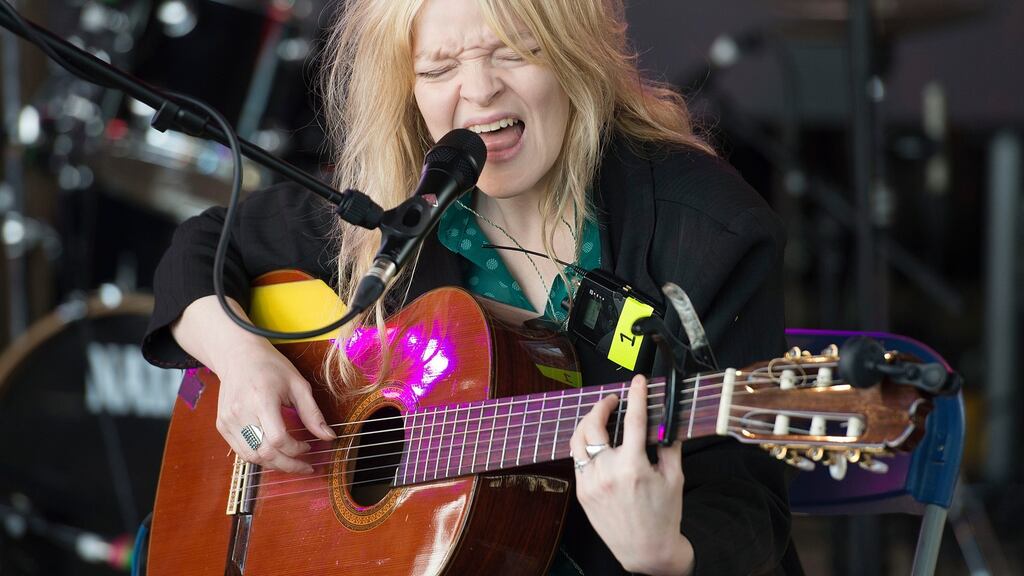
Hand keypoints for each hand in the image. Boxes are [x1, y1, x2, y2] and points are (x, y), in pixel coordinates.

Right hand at [172, 296, 336, 473]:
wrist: (238, 355)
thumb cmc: (271, 367)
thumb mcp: (298, 384)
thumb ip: (313, 413)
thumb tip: (329, 437)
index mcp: (262, 399)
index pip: (278, 439)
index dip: (295, 450)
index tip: (309, 447)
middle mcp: (241, 412)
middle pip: (264, 453)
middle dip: (288, 465)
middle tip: (305, 467)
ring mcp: (228, 420)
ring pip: (252, 456)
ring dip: (274, 464)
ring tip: (291, 462)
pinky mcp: (222, 425)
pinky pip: (241, 451)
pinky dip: (259, 457)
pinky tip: (274, 453)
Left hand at [569, 374, 694, 575]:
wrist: (646, 551)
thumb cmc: (663, 516)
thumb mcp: (674, 478)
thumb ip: (669, 445)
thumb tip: (667, 419)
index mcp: (632, 467)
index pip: (632, 420)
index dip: (635, 395)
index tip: (637, 382)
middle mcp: (607, 473)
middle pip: (593, 424)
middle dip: (602, 405)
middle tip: (613, 400)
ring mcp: (590, 482)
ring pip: (579, 439)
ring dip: (588, 422)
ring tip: (601, 416)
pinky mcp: (582, 492)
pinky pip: (578, 459)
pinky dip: (585, 444)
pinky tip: (596, 440)